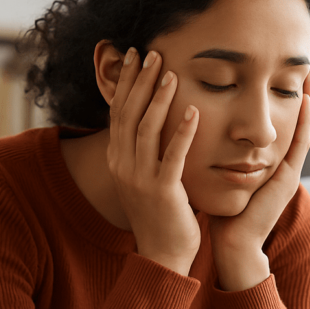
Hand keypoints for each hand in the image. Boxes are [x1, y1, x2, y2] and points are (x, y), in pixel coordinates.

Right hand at [107, 48, 201, 276]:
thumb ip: (144, 152)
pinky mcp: (162, 191)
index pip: (118, 112)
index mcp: (117, 160)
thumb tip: (150, 123)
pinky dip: (182, 131)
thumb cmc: (160, 215)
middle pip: (128, 113)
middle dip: (140, 81)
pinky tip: (192, 111)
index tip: (135, 56)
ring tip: (171, 73)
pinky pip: (172, 155)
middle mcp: (122, 166)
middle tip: (152, 52)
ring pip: (146, 128)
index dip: (126, 82)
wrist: (162, 256)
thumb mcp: (144, 179)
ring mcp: (140, 179)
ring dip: (159, 98)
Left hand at [209, 70, 309, 290]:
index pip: (276, 126)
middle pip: (295, 124)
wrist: (233, 243)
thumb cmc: (222, 213)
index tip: (280, 75)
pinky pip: (300, 146)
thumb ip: (220, 157)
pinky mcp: (287, 180)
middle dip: (301, 96)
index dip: (280, 101)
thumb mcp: (222, 176)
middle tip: (306, 68)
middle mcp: (281, 165)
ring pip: (302, 130)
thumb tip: (201, 134)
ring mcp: (288, 172)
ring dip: (308, 103)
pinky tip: (306, 103)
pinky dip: (304, 124)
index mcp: (266, 164)